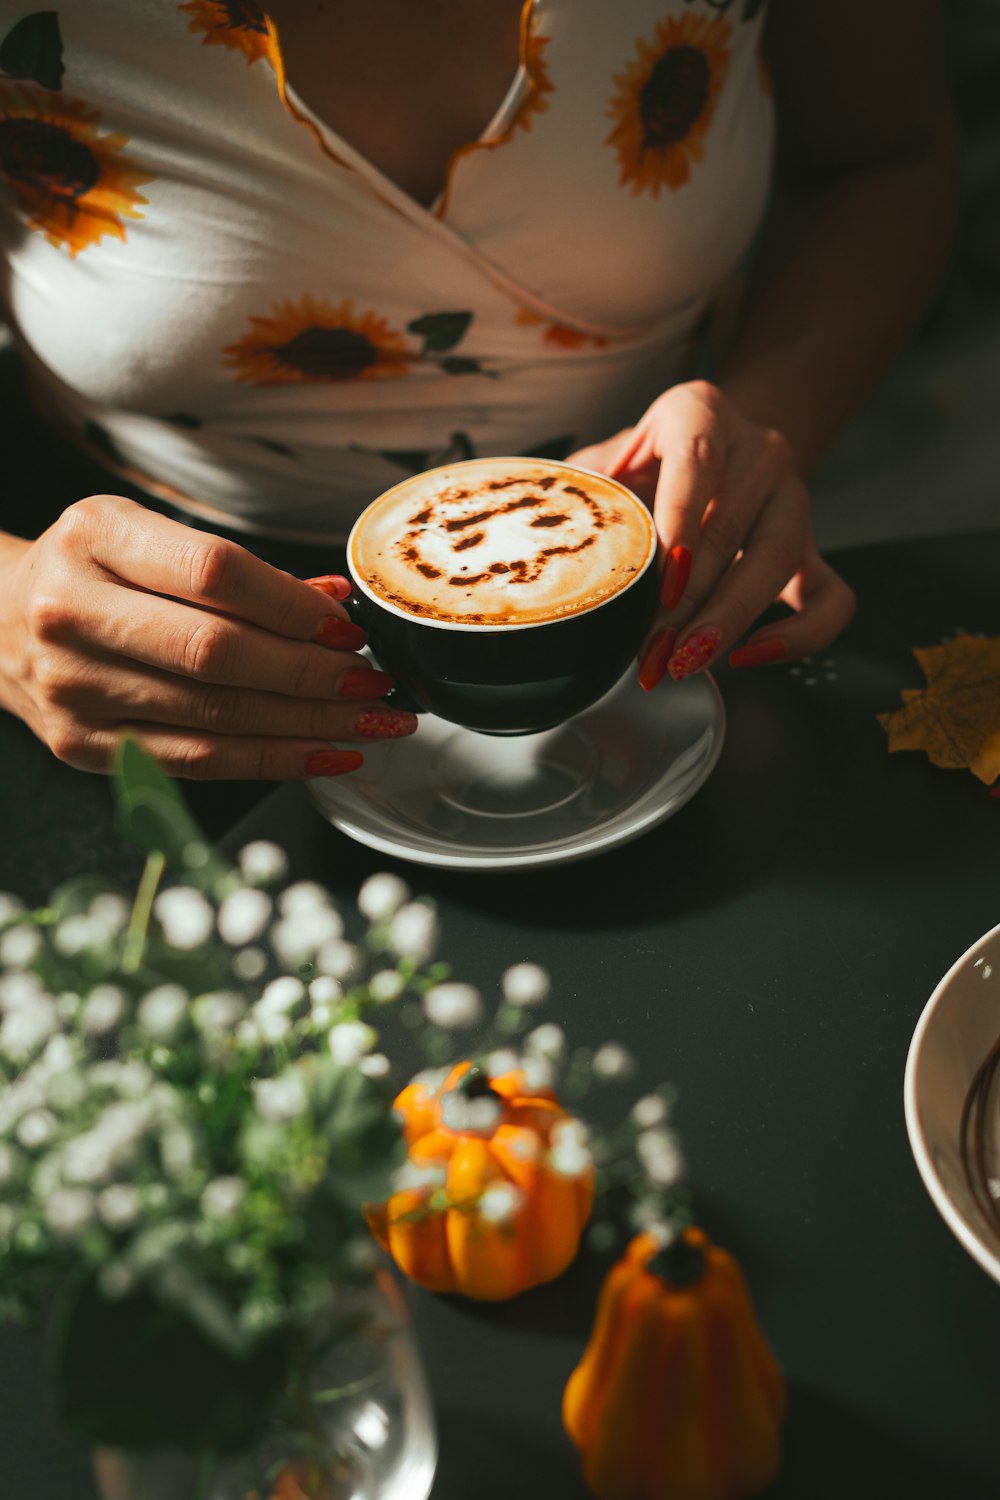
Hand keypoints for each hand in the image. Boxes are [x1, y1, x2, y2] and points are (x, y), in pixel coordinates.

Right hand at [0, 495, 416, 778]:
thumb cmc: (91, 571)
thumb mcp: (150, 537)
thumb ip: (241, 571)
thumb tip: (335, 602)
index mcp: (95, 537)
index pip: (215, 574)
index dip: (294, 607)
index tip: (347, 629)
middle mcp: (73, 612)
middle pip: (218, 653)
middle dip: (313, 676)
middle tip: (375, 684)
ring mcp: (73, 686)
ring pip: (216, 715)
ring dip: (309, 725)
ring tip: (370, 723)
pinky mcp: (84, 744)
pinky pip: (198, 761)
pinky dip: (273, 761)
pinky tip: (326, 754)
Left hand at [569, 382, 855, 687]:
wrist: (714, 444)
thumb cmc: (646, 460)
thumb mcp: (608, 458)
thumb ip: (583, 492)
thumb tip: (537, 543)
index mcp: (701, 413)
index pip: (698, 458)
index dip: (680, 519)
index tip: (660, 578)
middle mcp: (758, 449)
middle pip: (735, 527)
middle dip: (690, 602)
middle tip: (653, 651)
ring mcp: (794, 499)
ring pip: (780, 561)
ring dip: (730, 621)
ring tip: (686, 663)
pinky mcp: (813, 548)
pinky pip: (831, 598)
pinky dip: (801, 636)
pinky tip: (751, 656)